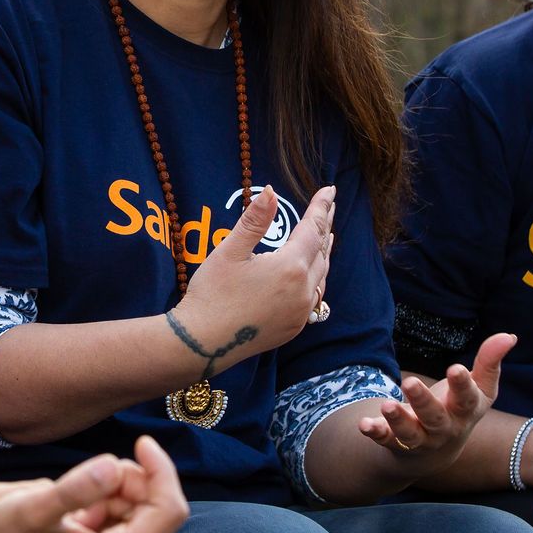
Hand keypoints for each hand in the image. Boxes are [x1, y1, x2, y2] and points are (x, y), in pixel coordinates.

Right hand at [0, 436, 188, 532]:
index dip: (161, 469)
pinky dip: (111, 503)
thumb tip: (114, 465)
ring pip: (145, 513)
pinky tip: (81, 509)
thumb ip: (75, 489)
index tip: (141, 440)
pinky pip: (130, 521)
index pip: (170, 510)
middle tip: (92, 473)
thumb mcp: (32, 509)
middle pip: (159, 510)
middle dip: (133, 481)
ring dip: (119, 491)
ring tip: (81, 496)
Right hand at [173, 185, 336, 372]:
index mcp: (290, 267)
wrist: (203, 343)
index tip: (330, 190)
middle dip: (324, 227)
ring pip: (322, 276)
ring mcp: (300, 312)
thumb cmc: (211, 293)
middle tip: (328, 207)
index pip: (313, 229)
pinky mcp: (293, 327)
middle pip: (321, 252)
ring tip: (324, 237)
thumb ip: (254, 220)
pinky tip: (310, 275)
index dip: (321, 207)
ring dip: (323, 254)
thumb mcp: (229, 251)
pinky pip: (313, 297)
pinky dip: (316, 279)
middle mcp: (302, 291)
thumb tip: (271, 192)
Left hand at [357, 332, 515, 462]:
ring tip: (386, 405)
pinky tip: (364, 425)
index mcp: (465, 411)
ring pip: (410, 434)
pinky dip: (376, 433)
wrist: (437, 453)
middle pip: (435, 418)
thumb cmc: (459, 409)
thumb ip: (489, 362)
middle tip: (409, 382)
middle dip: (423, 401)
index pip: (467, 399)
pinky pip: (386, 441)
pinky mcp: (397, 444)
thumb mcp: (479, 389)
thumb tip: (509, 335)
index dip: (462, 384)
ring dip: (398, 420)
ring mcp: (420, 439)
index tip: (455, 367)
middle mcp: (444, 428)